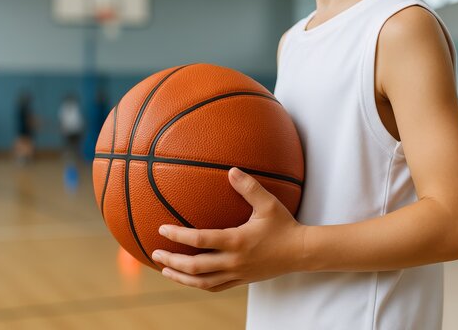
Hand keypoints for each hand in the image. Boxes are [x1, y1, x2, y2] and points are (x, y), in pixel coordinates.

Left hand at [152, 167, 305, 291]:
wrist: (301, 252)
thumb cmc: (284, 225)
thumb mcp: (268, 203)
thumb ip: (249, 187)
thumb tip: (231, 170)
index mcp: (236, 241)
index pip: (200, 240)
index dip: (178, 235)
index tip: (162, 230)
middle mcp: (234, 261)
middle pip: (194, 267)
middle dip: (172, 262)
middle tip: (156, 254)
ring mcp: (237, 273)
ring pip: (202, 282)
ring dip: (180, 277)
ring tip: (165, 271)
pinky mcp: (241, 281)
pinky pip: (215, 287)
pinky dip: (198, 285)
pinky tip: (189, 279)